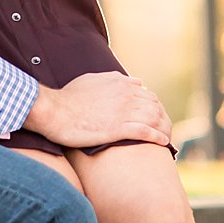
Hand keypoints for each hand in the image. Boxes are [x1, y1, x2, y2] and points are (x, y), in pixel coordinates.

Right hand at [25, 72, 171, 148]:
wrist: (54, 111)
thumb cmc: (69, 97)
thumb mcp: (93, 79)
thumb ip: (115, 79)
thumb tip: (134, 81)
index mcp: (120, 83)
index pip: (148, 94)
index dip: (155, 107)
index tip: (157, 117)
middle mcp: (125, 95)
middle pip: (155, 106)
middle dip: (163, 118)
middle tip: (166, 130)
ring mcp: (122, 111)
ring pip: (154, 119)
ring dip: (165, 129)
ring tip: (168, 138)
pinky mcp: (117, 128)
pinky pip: (145, 132)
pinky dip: (157, 137)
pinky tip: (163, 143)